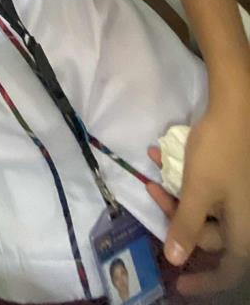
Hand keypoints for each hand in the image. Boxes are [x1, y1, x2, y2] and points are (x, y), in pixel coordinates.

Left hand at [146, 92, 249, 295]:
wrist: (235, 108)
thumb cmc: (219, 152)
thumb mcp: (198, 190)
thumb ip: (186, 226)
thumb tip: (175, 260)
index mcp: (243, 229)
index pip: (228, 269)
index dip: (205, 281)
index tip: (178, 285)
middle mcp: (243, 217)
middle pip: (209, 235)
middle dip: (177, 218)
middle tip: (153, 194)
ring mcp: (239, 197)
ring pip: (204, 210)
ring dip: (176, 195)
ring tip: (154, 174)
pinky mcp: (232, 179)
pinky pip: (207, 190)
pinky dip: (185, 180)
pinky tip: (161, 157)